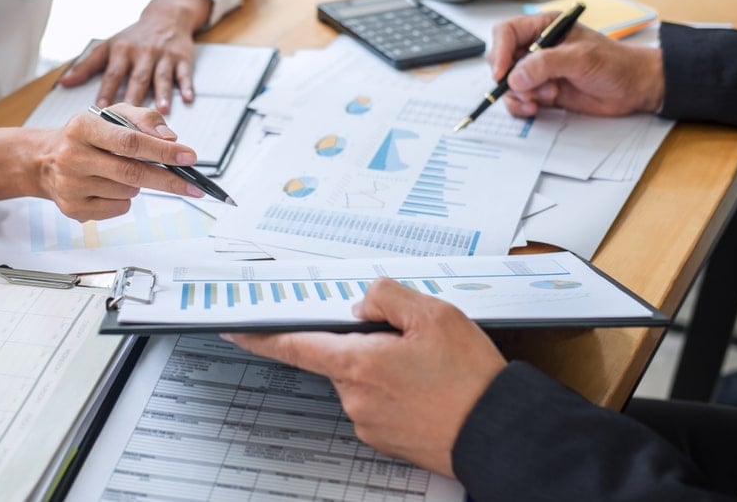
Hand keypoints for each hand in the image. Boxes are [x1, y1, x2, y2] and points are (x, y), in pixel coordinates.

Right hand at [0, 103, 206, 220]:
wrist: (44, 161)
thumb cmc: (86, 135)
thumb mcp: (113, 115)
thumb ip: (145, 119)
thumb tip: (171, 138)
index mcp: (82, 127)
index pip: (130, 141)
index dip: (163, 151)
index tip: (189, 157)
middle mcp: (72, 157)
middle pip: (132, 172)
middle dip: (168, 180)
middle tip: (193, 185)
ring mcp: (71, 186)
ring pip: (128, 192)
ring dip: (138, 184)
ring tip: (120, 171)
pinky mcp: (73, 209)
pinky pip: (119, 209)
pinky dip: (125, 199)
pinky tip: (109, 186)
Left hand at [58, 0, 212, 113]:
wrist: (166, 16)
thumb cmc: (134, 37)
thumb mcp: (108, 46)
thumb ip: (87, 66)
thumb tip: (64, 83)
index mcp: (122, 51)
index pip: (112, 74)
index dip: (107, 91)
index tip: (101, 109)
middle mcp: (142, 53)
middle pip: (137, 78)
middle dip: (134, 97)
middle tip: (131, 118)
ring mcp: (163, 55)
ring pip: (161, 76)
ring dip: (162, 93)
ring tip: (161, 111)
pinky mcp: (182, 58)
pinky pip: (184, 73)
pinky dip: (186, 86)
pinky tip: (187, 98)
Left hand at [224, 279, 505, 477]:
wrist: (499, 432)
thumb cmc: (470, 378)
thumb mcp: (434, 314)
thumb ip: (387, 297)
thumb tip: (361, 302)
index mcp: (358, 364)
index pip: (295, 347)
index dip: (261, 337)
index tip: (236, 330)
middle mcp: (355, 397)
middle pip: (340, 357)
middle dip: (366, 343)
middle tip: (412, 341)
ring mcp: (368, 422)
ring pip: (362, 379)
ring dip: (384, 367)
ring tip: (430, 369)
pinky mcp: (385, 439)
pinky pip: (378, 402)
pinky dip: (396, 390)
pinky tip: (429, 389)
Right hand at [487, 13, 664, 117]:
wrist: (634, 88)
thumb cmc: (615, 64)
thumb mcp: (581, 58)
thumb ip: (545, 65)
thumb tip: (515, 77)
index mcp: (544, 28)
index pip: (507, 32)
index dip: (499, 51)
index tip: (501, 73)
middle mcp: (536, 48)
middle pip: (501, 60)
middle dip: (510, 78)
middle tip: (528, 88)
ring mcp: (537, 72)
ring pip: (507, 84)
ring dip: (520, 95)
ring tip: (547, 96)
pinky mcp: (541, 92)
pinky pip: (517, 100)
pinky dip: (521, 107)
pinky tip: (538, 107)